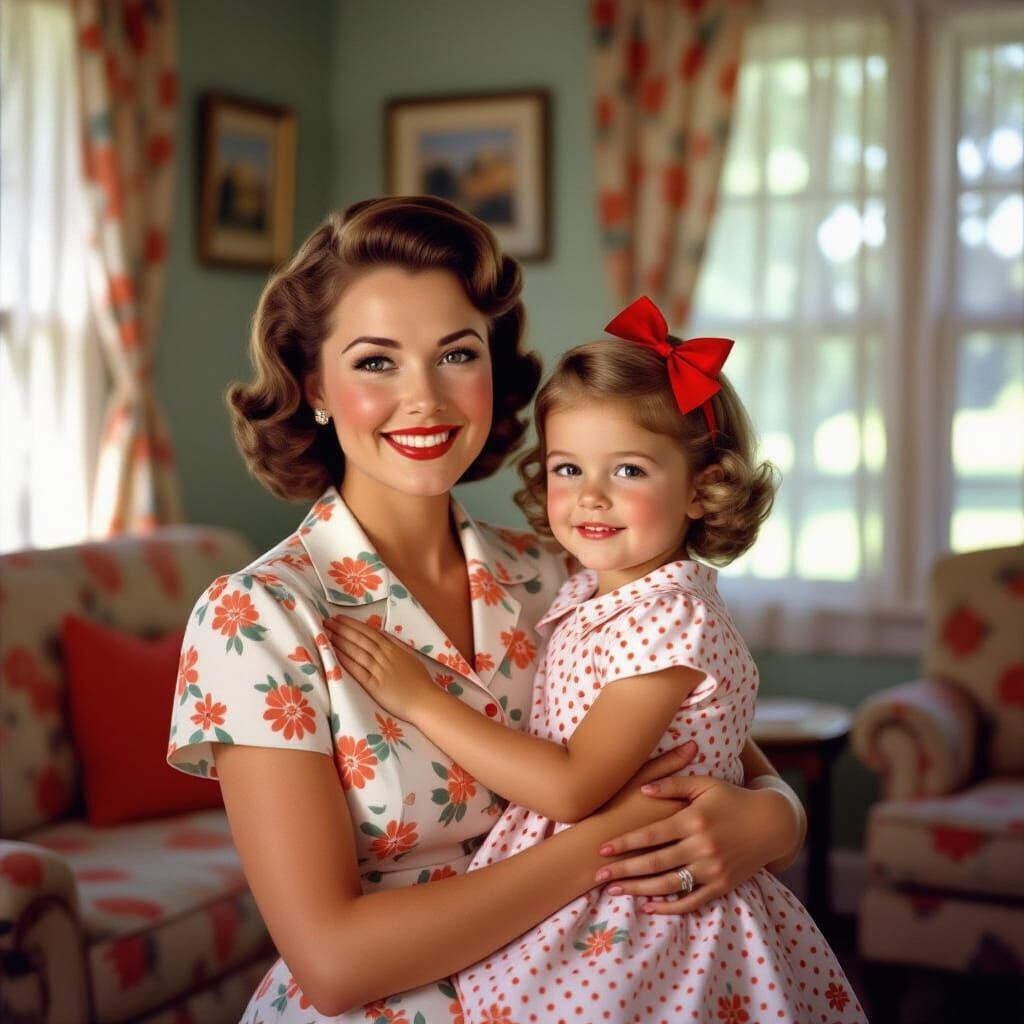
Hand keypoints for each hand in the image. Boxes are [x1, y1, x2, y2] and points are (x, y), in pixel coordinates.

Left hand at [324, 615, 438, 722]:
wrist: (425, 701)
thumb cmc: (420, 682)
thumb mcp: (410, 657)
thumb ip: (396, 646)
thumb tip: (384, 635)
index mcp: (393, 649)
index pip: (369, 633)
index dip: (353, 624)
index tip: (339, 618)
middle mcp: (385, 656)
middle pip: (361, 639)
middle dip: (343, 629)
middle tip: (327, 621)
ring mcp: (379, 670)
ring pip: (358, 651)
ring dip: (341, 641)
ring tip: (327, 634)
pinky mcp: (375, 686)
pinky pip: (358, 670)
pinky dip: (346, 661)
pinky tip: (335, 654)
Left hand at [594, 771, 803, 913]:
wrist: (772, 823)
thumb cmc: (733, 798)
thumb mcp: (705, 784)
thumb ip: (673, 785)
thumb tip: (643, 789)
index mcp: (694, 820)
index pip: (652, 835)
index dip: (625, 842)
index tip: (602, 848)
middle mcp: (702, 846)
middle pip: (654, 862)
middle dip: (624, 869)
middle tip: (597, 875)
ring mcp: (712, 869)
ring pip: (669, 884)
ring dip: (639, 890)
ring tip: (615, 891)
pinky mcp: (722, 885)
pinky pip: (692, 901)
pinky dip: (670, 907)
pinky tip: (649, 907)